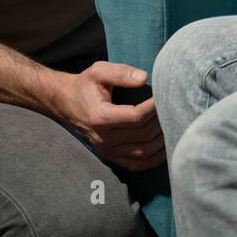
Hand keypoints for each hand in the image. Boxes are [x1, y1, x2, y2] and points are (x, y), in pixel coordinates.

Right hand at [50, 62, 165, 170]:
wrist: (67, 102)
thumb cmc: (85, 85)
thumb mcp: (99, 71)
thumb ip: (121, 73)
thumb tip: (144, 78)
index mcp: (100, 117)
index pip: (136, 117)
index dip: (154, 108)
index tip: (163, 96)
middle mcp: (103, 138)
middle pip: (143, 135)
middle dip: (160, 121)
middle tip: (169, 108)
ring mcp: (107, 150)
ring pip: (143, 153)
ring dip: (160, 140)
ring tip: (169, 124)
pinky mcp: (110, 156)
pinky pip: (137, 164)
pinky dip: (154, 158)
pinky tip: (162, 145)